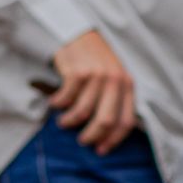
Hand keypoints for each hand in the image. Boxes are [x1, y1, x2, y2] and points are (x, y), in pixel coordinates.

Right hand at [48, 30, 135, 154]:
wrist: (79, 33)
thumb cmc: (94, 60)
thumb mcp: (112, 76)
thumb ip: (114, 99)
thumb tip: (106, 131)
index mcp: (127, 85)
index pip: (126, 120)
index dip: (114, 139)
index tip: (101, 149)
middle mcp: (114, 81)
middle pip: (105, 120)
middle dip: (92, 135)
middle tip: (82, 141)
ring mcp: (96, 76)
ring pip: (83, 111)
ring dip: (70, 121)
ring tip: (63, 122)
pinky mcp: (77, 72)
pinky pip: (66, 98)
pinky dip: (58, 104)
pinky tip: (54, 103)